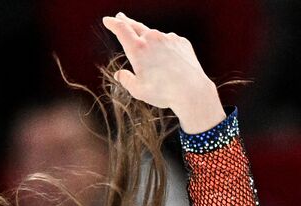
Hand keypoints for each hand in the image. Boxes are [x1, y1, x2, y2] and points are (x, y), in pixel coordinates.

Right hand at [101, 13, 224, 131]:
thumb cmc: (164, 93)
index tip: (108, 20)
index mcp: (138, 48)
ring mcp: (168, 38)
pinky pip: (169, 42)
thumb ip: (126, 80)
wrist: (193, 91)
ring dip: (149, 39)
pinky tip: (169, 60)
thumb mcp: (139, 91)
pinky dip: (166, 47)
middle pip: (136, 25)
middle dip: (126, 21)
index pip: (121, 29)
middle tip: (121, 17)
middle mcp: (152, 38)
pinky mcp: (181, 42)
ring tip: (149, 51)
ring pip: (154, 35)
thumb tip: (119, 75)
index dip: (113, 23)